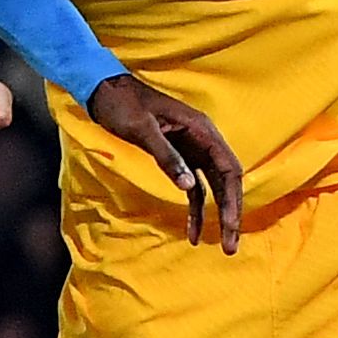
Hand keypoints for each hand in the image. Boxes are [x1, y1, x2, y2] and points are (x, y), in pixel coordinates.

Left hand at [83, 73, 243, 249]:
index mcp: (202, 130)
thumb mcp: (142, 130)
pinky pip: (194, 188)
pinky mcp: (180, 158)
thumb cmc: (124, 105)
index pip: (229, 169)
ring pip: (214, 188)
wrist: (105, 90)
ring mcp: (193, 150)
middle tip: (230, 247)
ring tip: (222, 246)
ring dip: (217, 216)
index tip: (229, 226)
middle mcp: (203, 140)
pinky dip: (195, 210)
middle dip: (230, 214)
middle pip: (227, 182)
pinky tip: (192, 232)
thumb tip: (188, 187)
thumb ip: (167, 157)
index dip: (232, 199)